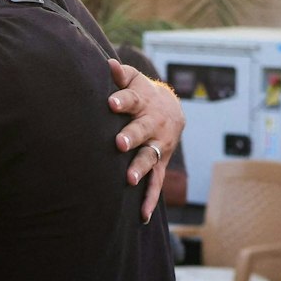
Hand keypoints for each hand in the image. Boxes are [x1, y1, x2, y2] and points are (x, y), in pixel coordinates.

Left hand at [107, 59, 183, 222]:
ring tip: (129, 179)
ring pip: (149, 158)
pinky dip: (150, 199)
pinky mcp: (160, 164)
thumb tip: (108, 64)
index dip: (122, 101)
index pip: (132, 100)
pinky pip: (156, 183)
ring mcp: (158, 146)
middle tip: (120, 144)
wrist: (172, 111)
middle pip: (142, 131)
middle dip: (132, 137)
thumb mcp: (135, 81)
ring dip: (140, 168)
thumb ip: (121, 75)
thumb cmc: (142, 95)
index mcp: (143, 103)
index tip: (111, 103)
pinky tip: (141, 216)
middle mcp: (153, 126)